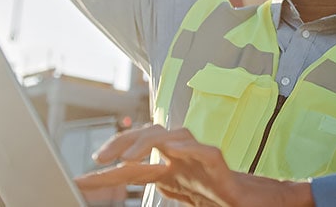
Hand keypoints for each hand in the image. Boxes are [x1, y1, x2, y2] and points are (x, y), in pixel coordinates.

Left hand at [75, 125, 314, 206]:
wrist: (256, 202)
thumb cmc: (221, 196)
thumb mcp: (181, 193)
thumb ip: (160, 184)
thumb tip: (132, 178)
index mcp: (169, 168)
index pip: (132, 165)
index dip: (105, 172)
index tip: (79, 180)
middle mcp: (181, 157)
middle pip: (147, 137)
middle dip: (121, 144)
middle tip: (100, 159)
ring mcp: (200, 158)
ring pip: (171, 136)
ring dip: (147, 142)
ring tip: (129, 156)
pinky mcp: (220, 164)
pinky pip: (203, 150)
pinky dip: (188, 148)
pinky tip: (171, 150)